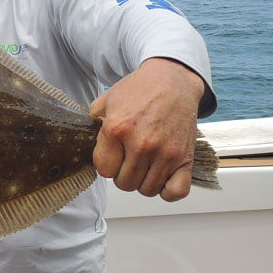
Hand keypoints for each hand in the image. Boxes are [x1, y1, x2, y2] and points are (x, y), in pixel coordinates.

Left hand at [89, 58, 203, 201]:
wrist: (172, 80)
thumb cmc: (140, 90)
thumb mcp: (106, 100)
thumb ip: (93, 123)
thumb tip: (87, 143)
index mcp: (116, 129)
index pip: (104, 170)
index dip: (107, 164)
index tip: (113, 155)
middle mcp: (141, 144)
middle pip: (124, 183)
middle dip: (122, 174)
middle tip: (128, 159)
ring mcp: (165, 153)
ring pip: (146, 190)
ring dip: (142, 181)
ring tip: (143, 165)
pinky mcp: (185, 158)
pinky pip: (176, 191)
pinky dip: (167, 190)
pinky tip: (161, 176)